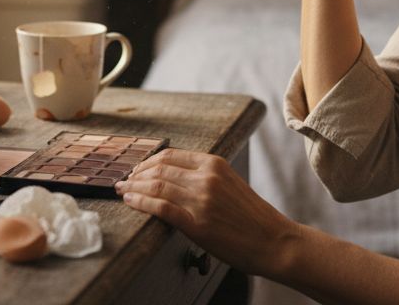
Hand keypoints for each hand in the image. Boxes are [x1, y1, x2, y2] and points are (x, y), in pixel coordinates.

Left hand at [115, 148, 298, 276]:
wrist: (274, 241)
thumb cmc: (252, 217)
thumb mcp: (230, 184)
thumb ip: (204, 177)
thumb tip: (174, 178)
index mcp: (214, 164)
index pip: (170, 156)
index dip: (147, 162)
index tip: (137, 170)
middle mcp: (206, 177)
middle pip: (158, 169)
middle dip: (136, 175)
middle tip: (125, 182)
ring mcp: (201, 200)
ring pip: (156, 186)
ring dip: (134, 188)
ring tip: (123, 191)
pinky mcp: (196, 223)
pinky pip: (160, 207)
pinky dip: (141, 202)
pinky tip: (131, 202)